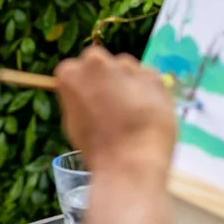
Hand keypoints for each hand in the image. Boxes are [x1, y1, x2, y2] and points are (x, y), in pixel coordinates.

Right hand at [54, 46, 176, 176]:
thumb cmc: (96, 148)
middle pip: (99, 62)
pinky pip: (148, 78)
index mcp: (70, 72)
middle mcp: (96, 62)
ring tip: (133, 111)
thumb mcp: (74, 121)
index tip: (90, 100)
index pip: (74, 69)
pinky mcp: (153, 75)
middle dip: (104, 77)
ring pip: (126, 67)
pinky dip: (148, 90)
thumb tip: (88, 95)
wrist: (131, 161)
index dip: (83, 86)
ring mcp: (126, 66)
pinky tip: (147, 112)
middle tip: (112, 103)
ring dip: (127, 82)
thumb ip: (79, 99)